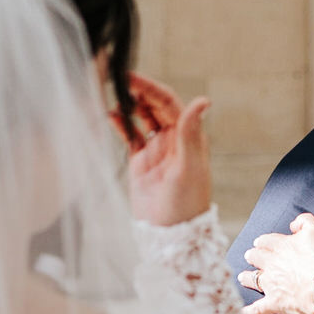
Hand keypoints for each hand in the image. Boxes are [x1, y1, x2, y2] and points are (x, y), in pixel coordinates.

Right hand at [111, 73, 211, 226]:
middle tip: (117, 77)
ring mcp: (156, 150)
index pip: (169, 103)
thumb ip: (190, 133)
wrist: (171, 236)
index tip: (131, 77)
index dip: (151, 88)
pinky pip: (130, 136)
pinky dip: (120, 124)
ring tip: (110, 91)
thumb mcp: (189, 167)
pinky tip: (110, 114)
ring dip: (129, 104)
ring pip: (141, 118)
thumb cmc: (186, 204)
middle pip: (154, 107)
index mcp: (189, 138)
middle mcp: (173, 141)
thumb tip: (203, 100)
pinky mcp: (141, 163)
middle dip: (138, 91)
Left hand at [240, 212, 313, 313]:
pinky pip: (257, 309)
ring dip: (246, 277)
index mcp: (279, 246)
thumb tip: (293, 224)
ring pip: (252, 279)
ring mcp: (270, 284)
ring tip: (243, 277)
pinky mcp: (274, 302)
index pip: (265, 240)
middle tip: (251, 256)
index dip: (263, 241)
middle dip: (252, 256)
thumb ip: (303, 221)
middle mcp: (270, 264)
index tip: (262, 243)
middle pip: (255, 257)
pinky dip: (249, 312)